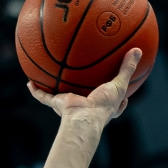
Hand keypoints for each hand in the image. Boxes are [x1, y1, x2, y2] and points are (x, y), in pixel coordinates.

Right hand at [27, 48, 141, 122]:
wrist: (84, 117)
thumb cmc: (102, 105)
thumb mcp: (120, 84)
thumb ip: (128, 68)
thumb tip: (138, 50)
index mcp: (104, 107)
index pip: (116, 105)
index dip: (121, 101)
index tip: (123, 94)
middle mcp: (87, 107)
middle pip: (86, 99)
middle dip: (85, 92)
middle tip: (85, 81)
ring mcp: (71, 106)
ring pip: (62, 97)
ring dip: (55, 91)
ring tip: (51, 78)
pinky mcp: (58, 105)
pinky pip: (44, 97)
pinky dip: (36, 91)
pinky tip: (29, 82)